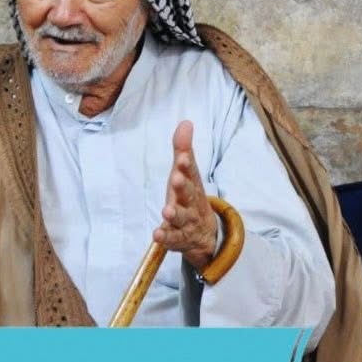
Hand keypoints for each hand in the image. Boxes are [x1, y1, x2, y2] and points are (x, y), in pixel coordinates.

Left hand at [153, 120, 218, 271]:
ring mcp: (187, 222)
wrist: (205, 234)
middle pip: (189, 194)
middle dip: (183, 187)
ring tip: (167, 211)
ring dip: (175, 214)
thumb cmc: (190, 197)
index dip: (187, 166)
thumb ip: (183, 150)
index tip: (182, 158)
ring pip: (182, 218)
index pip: (192, 173)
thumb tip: (185, 122)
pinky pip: (173, 239)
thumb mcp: (187, 174)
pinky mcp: (179, 238)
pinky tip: (157, 233)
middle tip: (176, 179)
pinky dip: (166, 237)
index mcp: (193, 185)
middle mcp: (192, 203)